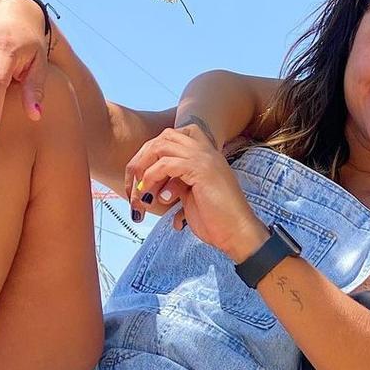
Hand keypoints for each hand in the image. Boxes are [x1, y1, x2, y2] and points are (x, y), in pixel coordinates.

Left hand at [125, 125, 267, 260]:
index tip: (141, 177)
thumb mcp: (191, 196)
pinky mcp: (201, 169)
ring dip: (143, 169)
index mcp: (206, 155)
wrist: (237, 232)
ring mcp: (204, 158)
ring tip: (140, 193)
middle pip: (163, 138)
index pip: (172, 137)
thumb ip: (176, 183)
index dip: (152, 153)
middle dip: (141, 159)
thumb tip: (150, 185)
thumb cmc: (216, 220)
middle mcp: (206, 151)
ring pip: (161, 147)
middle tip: (132, 185)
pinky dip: (152, 178)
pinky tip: (153, 197)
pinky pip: (166, 164)